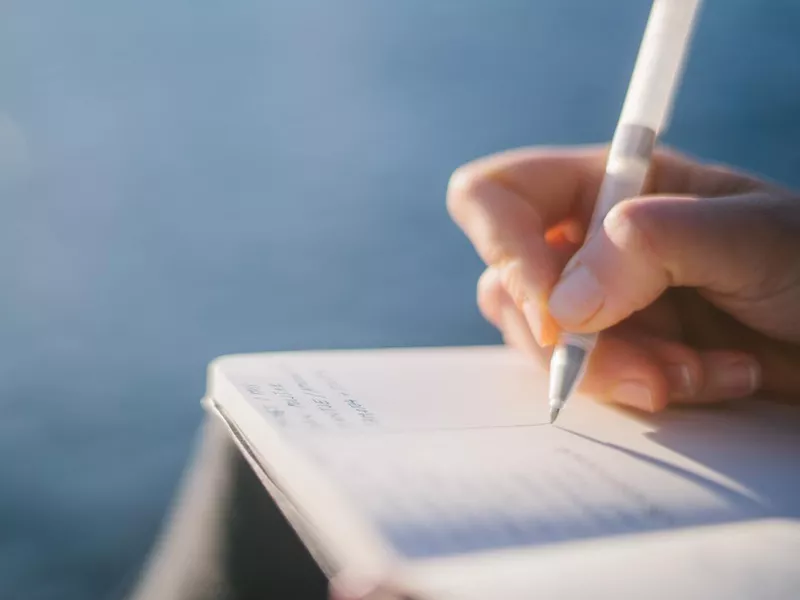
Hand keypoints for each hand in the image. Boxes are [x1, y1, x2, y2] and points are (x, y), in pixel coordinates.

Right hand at [447, 145, 799, 411]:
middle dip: (578, 343)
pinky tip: (716, 380)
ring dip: (617, 373)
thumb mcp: (755, 237)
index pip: (496, 197)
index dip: (504, 250)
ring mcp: (599, 301)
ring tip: (699, 374)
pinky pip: (590, 381)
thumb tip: (565, 302)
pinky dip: (647, 390)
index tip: (556, 317)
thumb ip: (658, 246)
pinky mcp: (616, 351)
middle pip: (509, 288)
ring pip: (544, 345)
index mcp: (608, 183)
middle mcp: (588, 240)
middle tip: (655, 370)